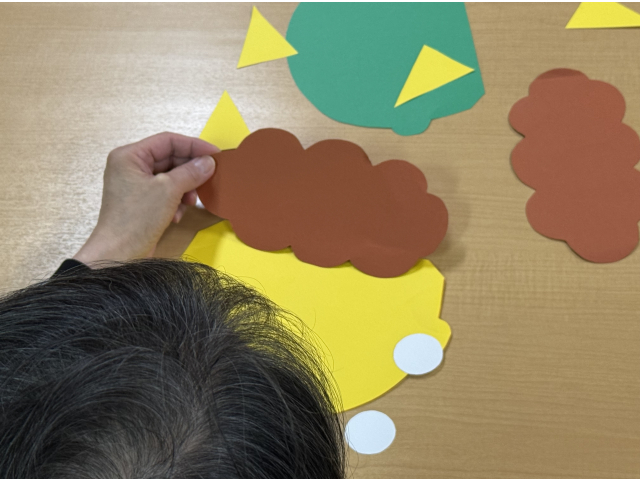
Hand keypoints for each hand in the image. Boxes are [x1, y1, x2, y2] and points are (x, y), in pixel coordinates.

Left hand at [74, 132, 218, 264]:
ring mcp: (135, 185)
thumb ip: (191, 172)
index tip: (215, 154)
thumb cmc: (136, 219)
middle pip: (169, 159)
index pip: (167, 141)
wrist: (120, 255)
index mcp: (129, 156)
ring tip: (190, 202)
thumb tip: (209, 162)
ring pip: (170, 177)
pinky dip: (176, 201)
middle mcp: (130, 167)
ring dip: (185, 188)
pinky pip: (166, 192)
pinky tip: (177, 215)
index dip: (193, 145)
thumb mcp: (168, 191)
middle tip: (209, 178)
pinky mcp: (142, 202)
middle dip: (190, 171)